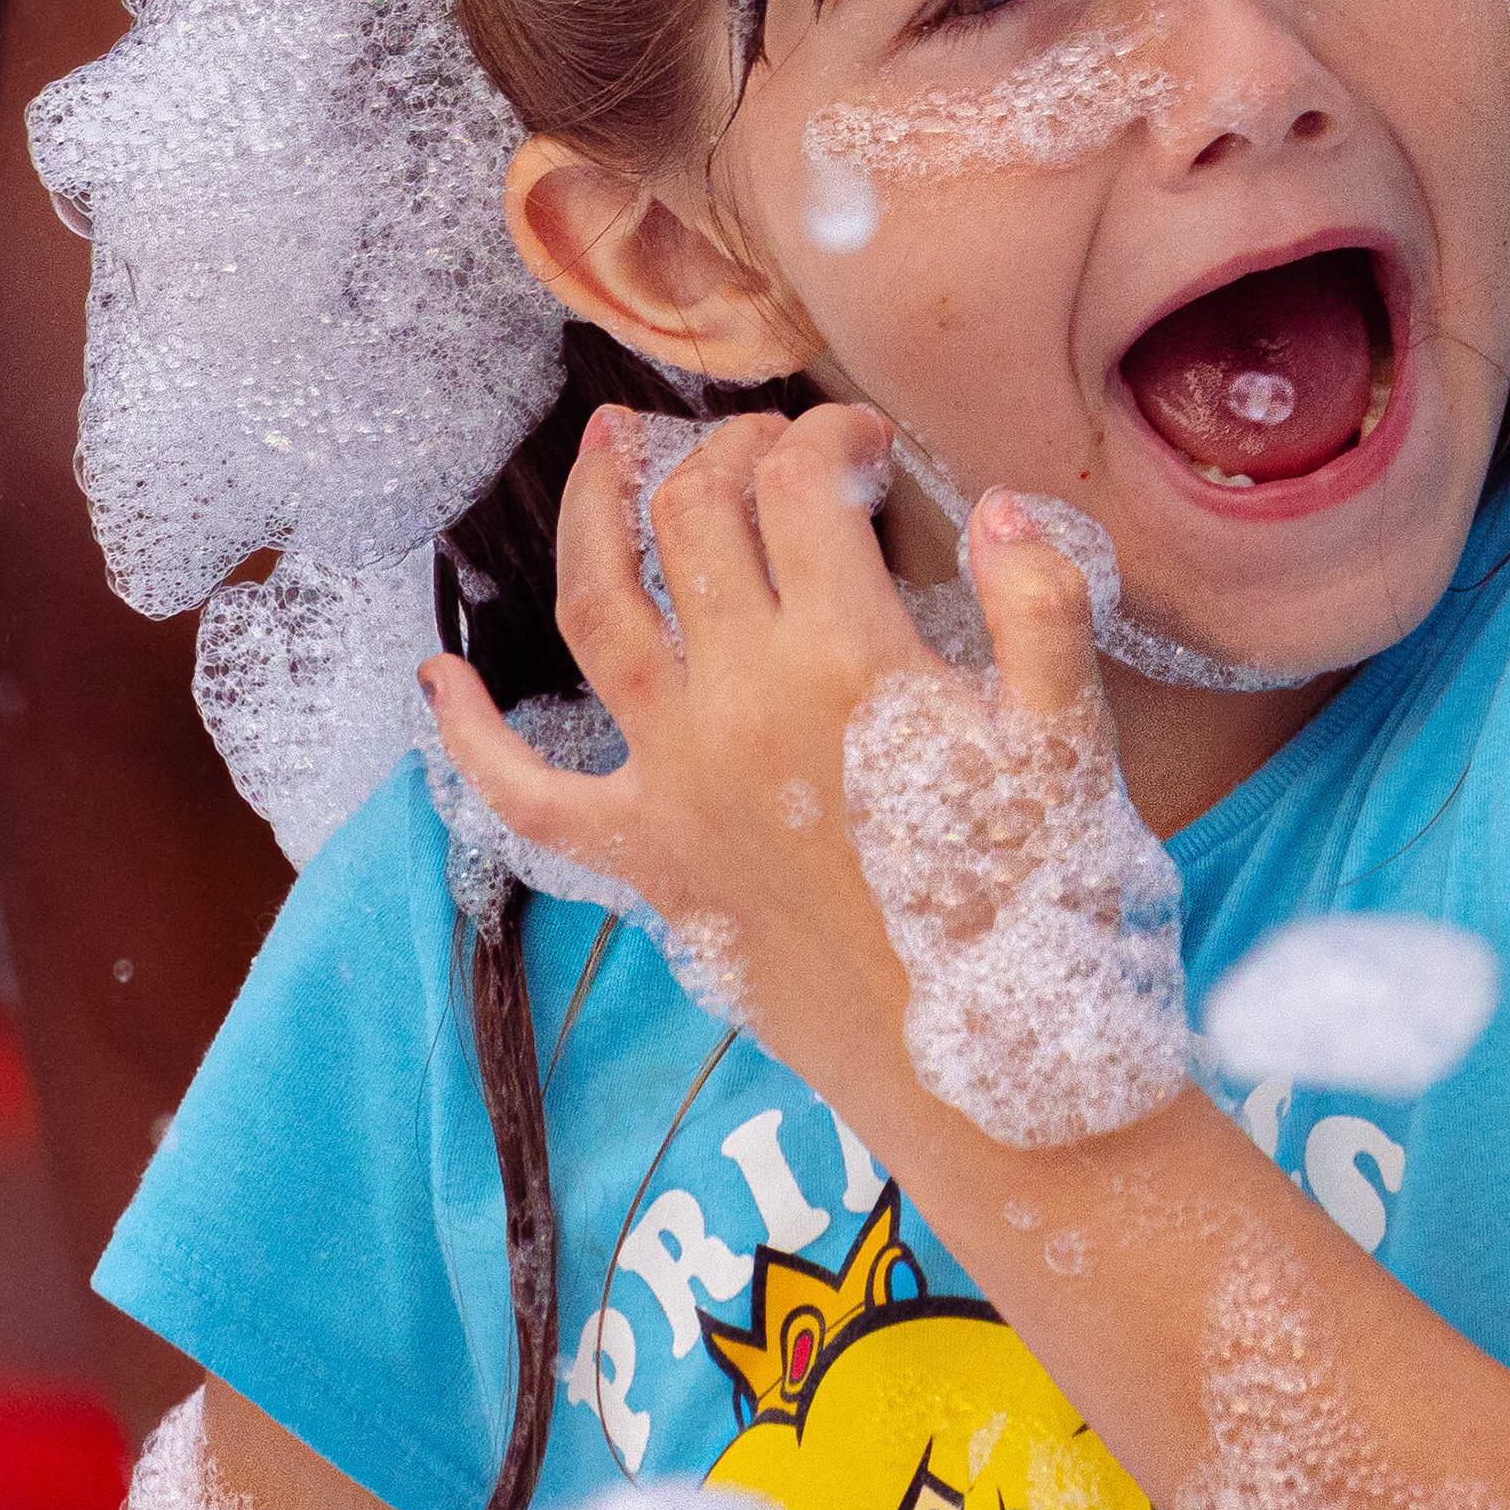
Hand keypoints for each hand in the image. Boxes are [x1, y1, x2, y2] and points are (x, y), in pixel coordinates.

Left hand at [419, 402, 1108, 1112]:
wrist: (990, 1075)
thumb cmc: (1047, 910)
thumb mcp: (1074, 745)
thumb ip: (1042, 608)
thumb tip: (1005, 509)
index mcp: (850, 659)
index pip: (804, 484)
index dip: (833, 434)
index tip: (871, 446)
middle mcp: (740, 703)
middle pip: (697, 519)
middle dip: (730, 452)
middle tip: (774, 444)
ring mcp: (678, 781)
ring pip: (598, 608)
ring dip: (594, 510)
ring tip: (605, 443)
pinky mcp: (647, 862)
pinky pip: (525, 796)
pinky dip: (467, 737)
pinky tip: (435, 680)